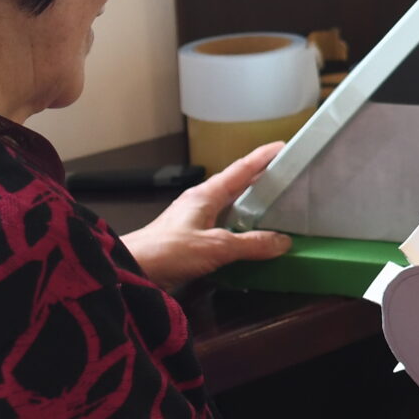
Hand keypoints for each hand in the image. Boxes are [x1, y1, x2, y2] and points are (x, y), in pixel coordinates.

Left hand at [118, 143, 290, 291]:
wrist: (131, 271)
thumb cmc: (165, 251)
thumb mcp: (215, 246)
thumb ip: (251, 244)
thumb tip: (282, 241)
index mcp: (205, 195)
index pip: (240, 170)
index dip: (263, 157)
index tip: (283, 147)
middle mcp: (200, 204)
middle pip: (236, 186)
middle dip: (261, 180)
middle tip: (288, 178)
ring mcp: (195, 222)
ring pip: (230, 208)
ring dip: (252, 207)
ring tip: (276, 209)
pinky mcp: (191, 241)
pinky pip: (224, 229)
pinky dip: (241, 230)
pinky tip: (251, 241)